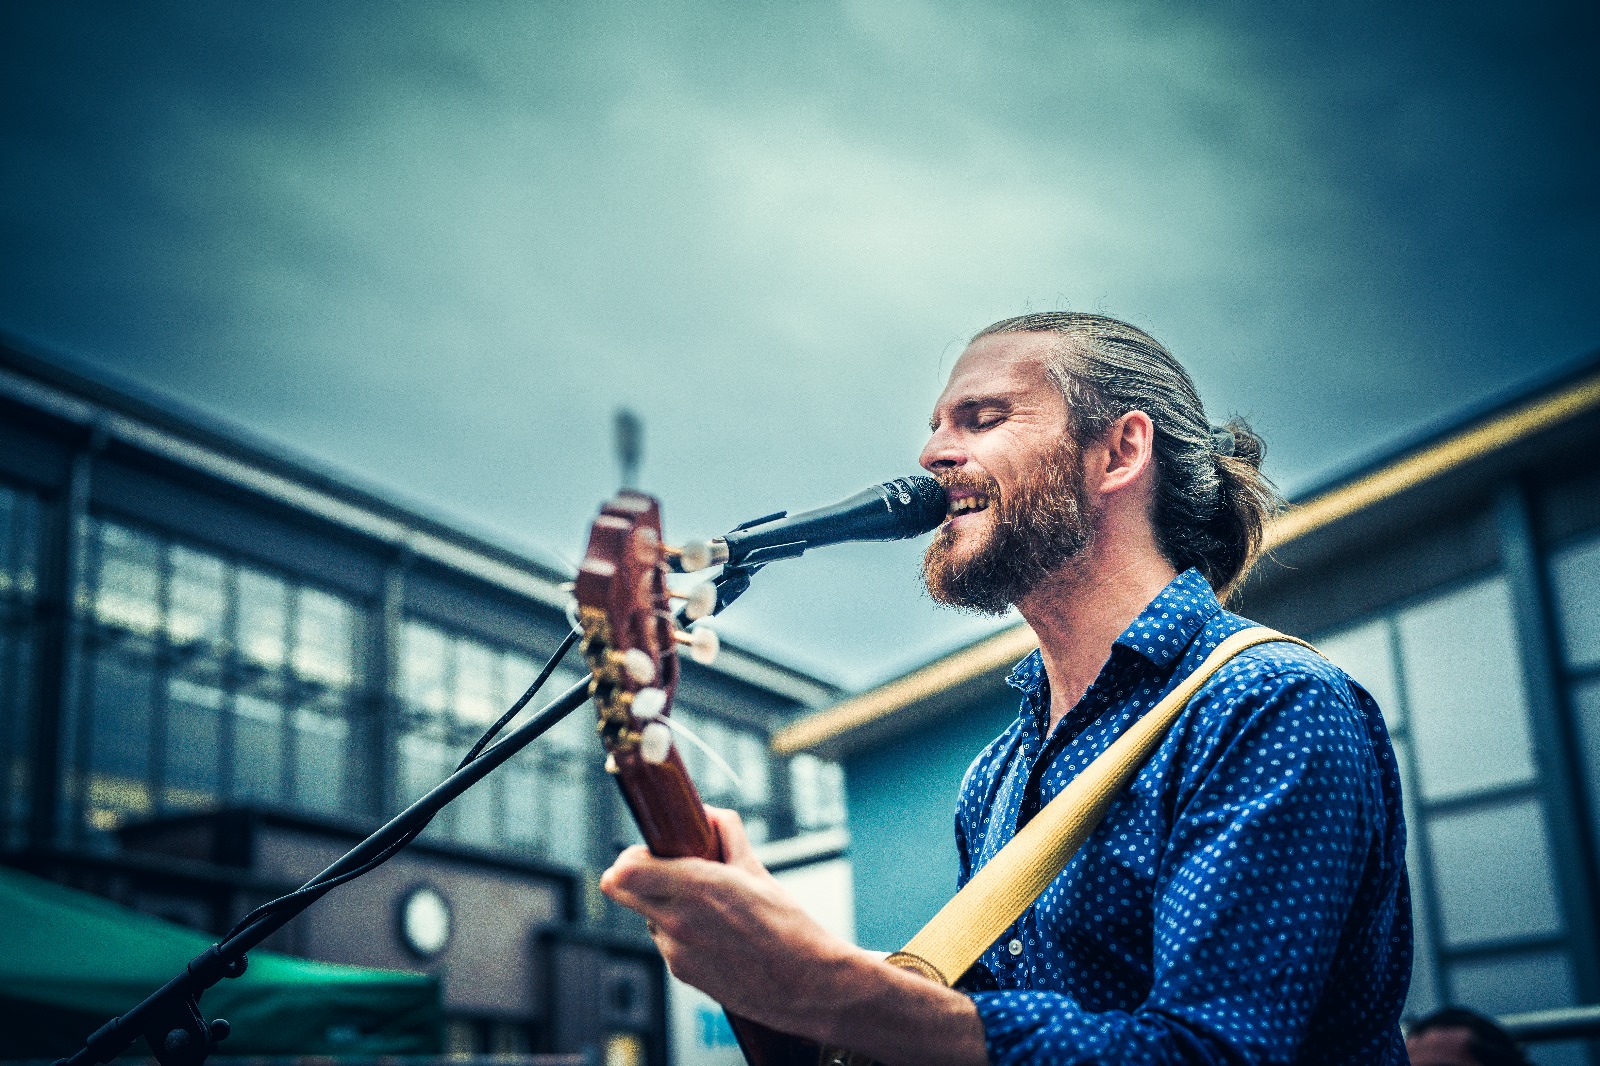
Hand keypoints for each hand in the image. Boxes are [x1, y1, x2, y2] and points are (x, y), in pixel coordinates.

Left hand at [599, 807, 855, 1037]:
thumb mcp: (756, 870)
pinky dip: (679, 934)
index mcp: (697, 886)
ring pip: (645, 915)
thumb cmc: (787, 924)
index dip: (630, 856)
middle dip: (632, 875)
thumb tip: (709, 813)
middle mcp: (677, 920)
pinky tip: (714, 936)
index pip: (625, 870)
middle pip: (617, 888)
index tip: (649, 852)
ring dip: (661, 906)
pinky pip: (665, 943)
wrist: (805, 983)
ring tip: (704, 908)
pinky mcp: (682, 973)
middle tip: (661, 871)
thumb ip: (727, 834)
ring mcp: (676, 951)